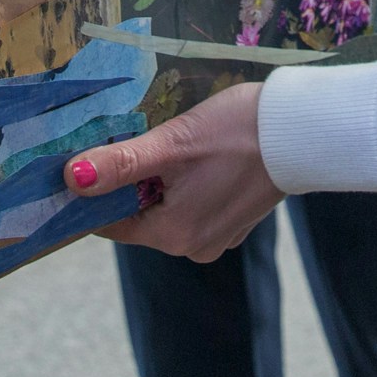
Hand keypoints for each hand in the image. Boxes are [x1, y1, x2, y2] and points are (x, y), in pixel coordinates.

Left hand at [64, 81, 282, 261]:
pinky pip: (191, 204)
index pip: (111, 222)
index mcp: (174, 235)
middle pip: (138, 214)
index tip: (80, 161)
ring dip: (156, 180)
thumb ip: (121, 163)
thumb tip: (73, 179)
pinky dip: (183, 183)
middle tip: (126, 139)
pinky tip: (192, 154)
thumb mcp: (171, 143)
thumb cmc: (237, 132)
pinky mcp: (234, 220)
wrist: (303, 130)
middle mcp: (193, 246)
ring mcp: (217, 236)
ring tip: (164, 143)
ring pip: (165, 208)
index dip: (92, 193)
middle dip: (127, 181)